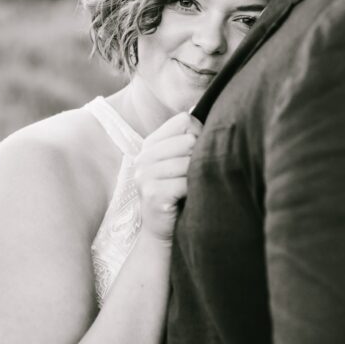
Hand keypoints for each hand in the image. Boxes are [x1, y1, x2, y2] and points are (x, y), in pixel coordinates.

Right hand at [131, 112, 201, 242]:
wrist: (164, 234)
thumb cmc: (178, 196)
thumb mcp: (178, 164)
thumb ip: (187, 139)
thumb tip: (199, 109)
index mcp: (150, 145)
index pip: (184, 121)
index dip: (200, 134)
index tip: (200, 154)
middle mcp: (143, 157)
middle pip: (189, 139)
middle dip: (201, 157)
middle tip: (197, 177)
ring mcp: (145, 175)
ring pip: (190, 161)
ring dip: (199, 177)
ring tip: (194, 189)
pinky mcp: (153, 193)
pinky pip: (187, 181)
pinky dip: (195, 191)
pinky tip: (190, 199)